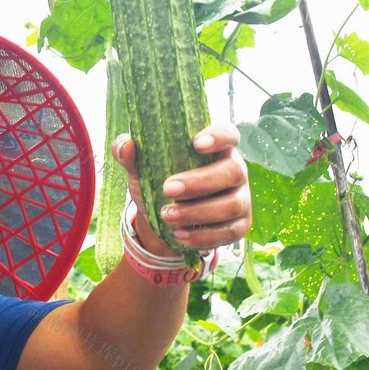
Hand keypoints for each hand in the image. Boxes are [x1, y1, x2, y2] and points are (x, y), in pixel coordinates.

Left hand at [111, 125, 251, 257]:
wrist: (161, 219)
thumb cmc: (157, 181)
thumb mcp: (139, 167)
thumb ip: (128, 152)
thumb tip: (127, 145)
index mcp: (215, 147)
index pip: (227, 133)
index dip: (218, 136)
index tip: (197, 144)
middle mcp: (234, 169)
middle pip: (233, 171)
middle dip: (200, 182)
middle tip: (168, 189)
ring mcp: (241, 198)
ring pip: (232, 204)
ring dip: (198, 212)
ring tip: (167, 215)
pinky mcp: (240, 225)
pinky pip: (230, 232)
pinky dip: (203, 236)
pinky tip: (180, 235)